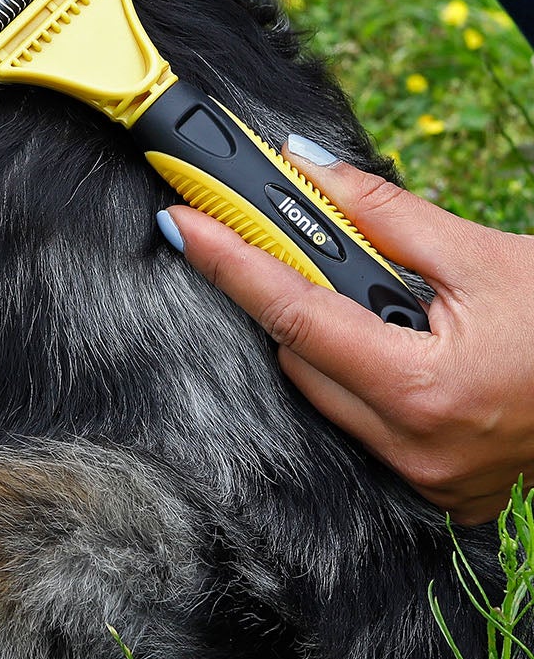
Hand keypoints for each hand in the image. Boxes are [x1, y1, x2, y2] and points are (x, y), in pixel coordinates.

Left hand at [161, 138, 533, 522]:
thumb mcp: (479, 253)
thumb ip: (380, 210)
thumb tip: (302, 168)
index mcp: (425, 390)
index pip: (293, 316)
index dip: (229, 263)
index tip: (180, 222)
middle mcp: (418, 449)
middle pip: (299, 360)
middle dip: (288, 296)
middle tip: (289, 243)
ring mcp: (430, 479)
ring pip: (324, 395)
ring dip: (326, 341)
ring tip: (380, 303)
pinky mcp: (442, 490)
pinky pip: (361, 426)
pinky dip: (358, 381)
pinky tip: (388, 350)